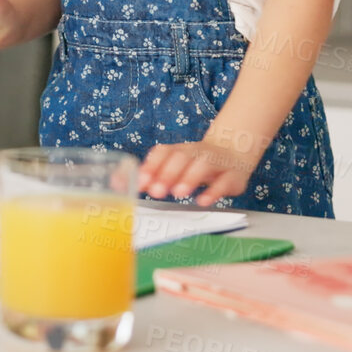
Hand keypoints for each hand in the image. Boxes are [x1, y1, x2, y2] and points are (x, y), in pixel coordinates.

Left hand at [140, 129, 260, 205]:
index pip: (164, 152)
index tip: (140, 183)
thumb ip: (149, 175)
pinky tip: (203, 201)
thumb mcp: (175, 165)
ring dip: (189, 178)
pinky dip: (214, 191)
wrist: (235, 154)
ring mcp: (216, 163)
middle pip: (182, 157)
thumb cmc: (196, 164)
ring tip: (177, 193)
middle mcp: (197, 153)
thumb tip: (117, 182)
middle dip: (167, 174)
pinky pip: (224, 182)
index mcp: (180, 150)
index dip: (151, 165)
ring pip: (203, 166)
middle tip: (156, 192)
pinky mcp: (232, 177)